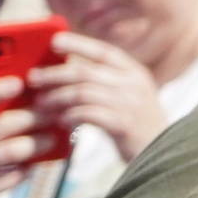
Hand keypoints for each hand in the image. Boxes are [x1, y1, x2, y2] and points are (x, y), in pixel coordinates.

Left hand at [28, 30, 164, 159]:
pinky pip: (88, 114)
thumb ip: (106, 82)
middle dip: (54, 74)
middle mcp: (135, 85)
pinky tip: (62, 122)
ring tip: (42, 104)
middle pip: (85, 71)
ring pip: (82, 92)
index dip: (78, 43)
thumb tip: (66, 70)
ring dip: (57, 97)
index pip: (103, 51)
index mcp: (135, 73)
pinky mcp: (124, 125)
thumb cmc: (138, 126)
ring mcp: (131, 104)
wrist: (164, 155)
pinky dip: (70, 116)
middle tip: (33, 78)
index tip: (53, 41)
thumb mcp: (129, 97)